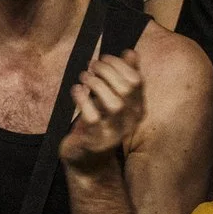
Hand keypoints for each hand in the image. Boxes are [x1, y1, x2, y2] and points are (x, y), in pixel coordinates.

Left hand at [58, 49, 149, 172]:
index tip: (104, 58)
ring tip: (84, 76)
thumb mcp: (112, 100)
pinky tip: (76, 90)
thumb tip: (131, 52)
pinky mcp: (95, 141)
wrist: (88, 160)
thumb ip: (123, 77)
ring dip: (96, 84)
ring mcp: (113, 133)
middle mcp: (129, 122)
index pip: (136, 81)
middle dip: (106, 71)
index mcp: (136, 109)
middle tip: (91, 65)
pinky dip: (82, 99)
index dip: (120, 64)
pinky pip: (92, 117)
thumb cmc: (99, 123)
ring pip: (113, 103)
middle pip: (125, 89)